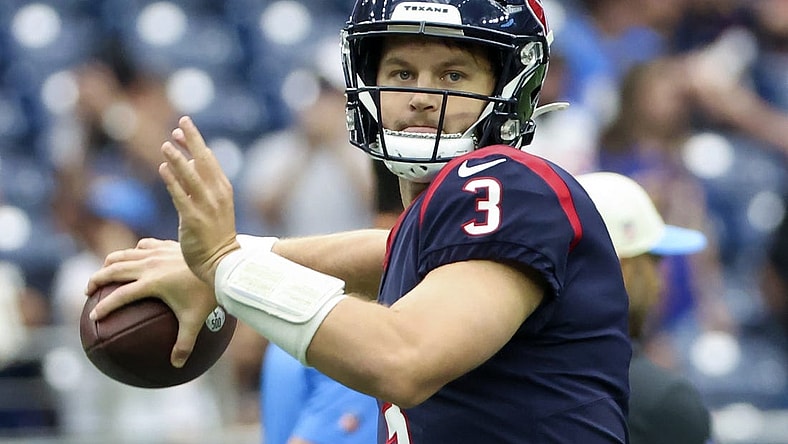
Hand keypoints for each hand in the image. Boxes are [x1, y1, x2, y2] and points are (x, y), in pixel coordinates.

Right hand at [86, 238, 217, 367]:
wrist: (222, 263)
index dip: (105, 307)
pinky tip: (134, 257)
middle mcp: (149, 265)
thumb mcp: (196, 321)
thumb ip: (184, 344)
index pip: (120, 296)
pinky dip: (133, 252)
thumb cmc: (208, 293)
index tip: (94, 317)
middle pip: (114, 270)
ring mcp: (157, 252)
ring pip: (124, 255)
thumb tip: (177, 366)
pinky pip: (143, 246)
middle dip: (97, 280)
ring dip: (109, 263)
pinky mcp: (166, 245)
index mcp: (152, 283)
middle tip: (88, 291)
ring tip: (103, 272)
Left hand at [159, 116, 240, 285]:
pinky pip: (181, 196)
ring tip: (165, 144)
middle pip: (203, 161)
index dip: (195, 142)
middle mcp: (217, 194)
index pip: (209, 159)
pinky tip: (162, 169)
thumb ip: (201, 184)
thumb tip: (186, 162)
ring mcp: (207, 207)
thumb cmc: (216, 235)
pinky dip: (173, 181)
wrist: (223, 262)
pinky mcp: (194, 219)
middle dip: (192, 140)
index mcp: (223, 189)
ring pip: (191, 176)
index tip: (182, 127)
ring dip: (178, 159)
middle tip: (181, 122)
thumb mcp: (214, 206)